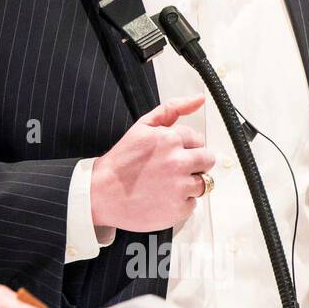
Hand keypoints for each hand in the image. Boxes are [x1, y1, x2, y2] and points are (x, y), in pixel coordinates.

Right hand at [91, 94, 215, 233]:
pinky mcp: (179, 208)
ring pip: (204, 182)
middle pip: (207, 160)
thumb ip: (172, 109)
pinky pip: (193, 203)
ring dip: (189, 184)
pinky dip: (181, 203)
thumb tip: (199, 99)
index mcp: (170, 139)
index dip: (184, 147)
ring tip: (166, 185)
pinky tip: (163, 198)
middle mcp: (178, 162)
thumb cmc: (121, 162)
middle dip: (193, 163)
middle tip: (170, 169)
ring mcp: (180, 187)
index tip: (169, 154)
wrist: (101, 193)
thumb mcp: (142, 126)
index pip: (198, 140)